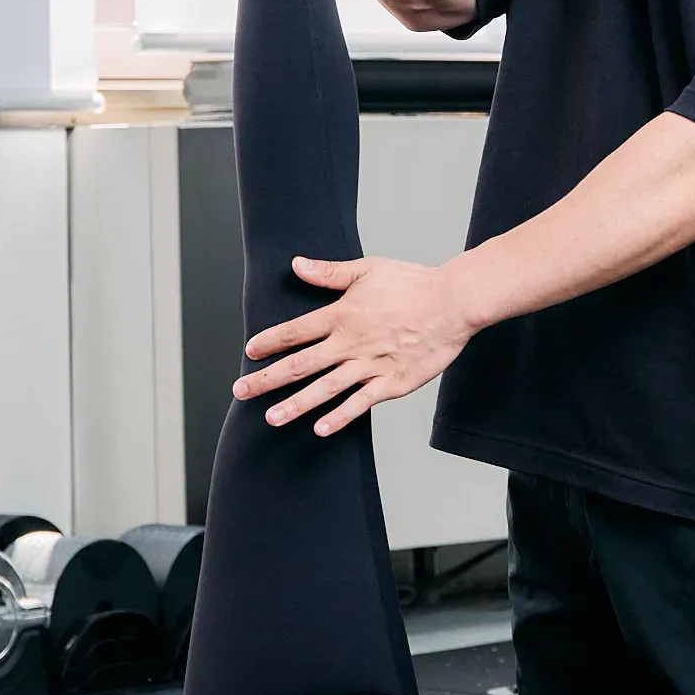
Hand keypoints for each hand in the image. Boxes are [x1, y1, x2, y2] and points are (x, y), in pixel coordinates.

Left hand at [236, 255, 475, 433]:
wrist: (454, 303)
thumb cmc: (413, 284)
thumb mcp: (368, 269)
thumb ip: (330, 273)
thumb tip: (297, 265)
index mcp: (342, 315)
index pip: (296, 331)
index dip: (269, 342)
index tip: (249, 352)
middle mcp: (350, 343)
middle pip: (301, 365)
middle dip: (267, 380)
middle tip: (241, 392)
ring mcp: (370, 366)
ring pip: (324, 389)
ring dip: (295, 405)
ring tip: (271, 418)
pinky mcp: (391, 383)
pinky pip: (359, 403)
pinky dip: (339, 417)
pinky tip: (320, 429)